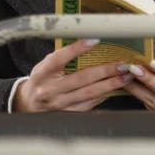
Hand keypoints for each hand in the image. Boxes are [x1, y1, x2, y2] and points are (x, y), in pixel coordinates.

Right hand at [12, 38, 133, 112]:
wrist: (29, 104)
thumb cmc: (42, 79)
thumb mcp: (46, 65)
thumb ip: (63, 56)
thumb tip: (89, 43)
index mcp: (43, 73)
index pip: (60, 58)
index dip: (77, 49)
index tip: (95, 40)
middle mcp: (50, 89)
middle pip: (82, 78)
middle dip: (105, 70)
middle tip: (122, 64)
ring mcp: (60, 104)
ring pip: (89, 93)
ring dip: (110, 84)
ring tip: (125, 76)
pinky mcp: (68, 114)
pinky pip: (89, 105)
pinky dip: (104, 96)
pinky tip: (115, 89)